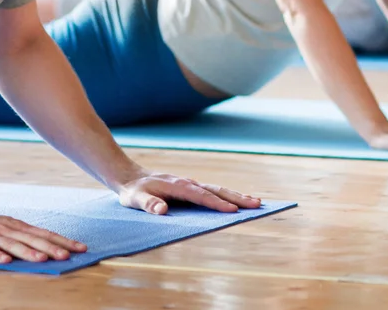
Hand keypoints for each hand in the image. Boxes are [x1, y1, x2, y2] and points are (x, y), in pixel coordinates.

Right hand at [0, 205, 86, 264]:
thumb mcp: (5, 229)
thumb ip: (23, 239)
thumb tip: (47, 248)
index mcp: (17, 226)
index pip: (44, 233)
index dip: (62, 240)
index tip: (80, 247)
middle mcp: (7, 229)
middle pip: (32, 239)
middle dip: (51, 247)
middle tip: (67, 255)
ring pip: (12, 244)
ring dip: (28, 251)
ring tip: (43, 258)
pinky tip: (5, 261)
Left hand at [115, 172, 260, 214]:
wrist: (130, 176)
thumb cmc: (133, 191)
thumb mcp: (135, 199)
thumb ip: (148, 205)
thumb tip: (163, 209)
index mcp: (178, 186)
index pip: (201, 196)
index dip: (217, 204)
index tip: (233, 211)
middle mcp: (188, 183)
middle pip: (216, 190)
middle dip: (237, 197)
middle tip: (257, 204)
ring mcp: (191, 184)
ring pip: (217, 189)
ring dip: (236, 195)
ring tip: (255, 202)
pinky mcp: (191, 188)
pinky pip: (212, 192)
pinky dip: (227, 195)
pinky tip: (237, 201)